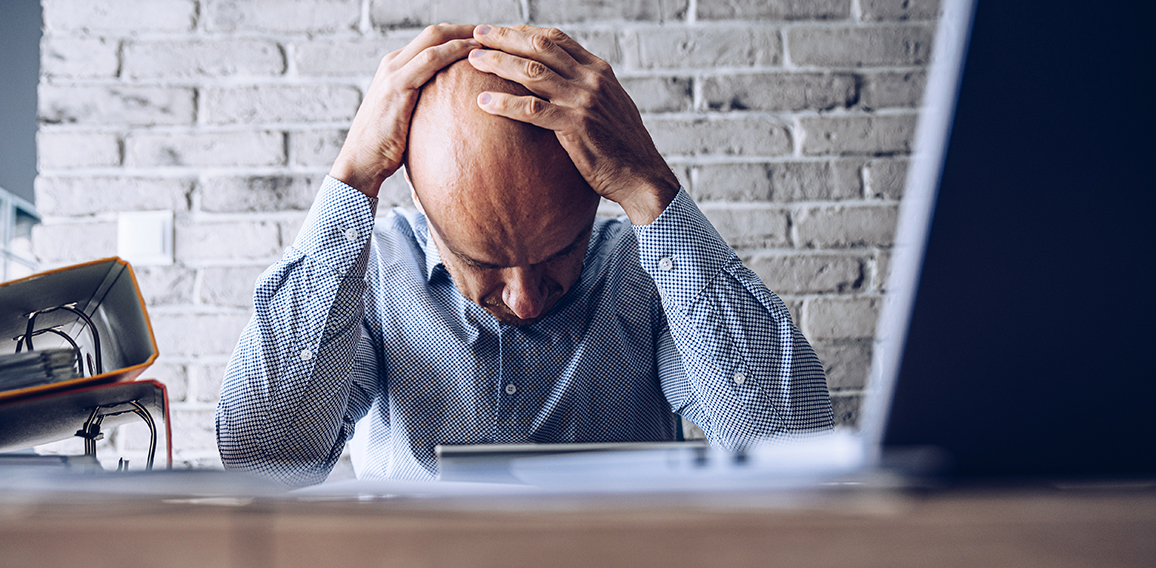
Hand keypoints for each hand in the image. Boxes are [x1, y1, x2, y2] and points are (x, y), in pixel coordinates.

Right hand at [330, 24, 478, 196]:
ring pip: (433, 39)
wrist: (361, 161)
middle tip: (494, 34)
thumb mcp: (408, 117)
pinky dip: (454, 52)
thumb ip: (425, 105)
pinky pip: (430, 60)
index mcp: (396, 67)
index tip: (484, 40)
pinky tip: (474, 53)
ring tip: (491, 39)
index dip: (458, 35)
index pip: (431, 40)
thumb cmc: (387, 146)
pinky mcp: (397, 86)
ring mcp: (393, 72)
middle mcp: (393, 63)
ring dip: (464, 35)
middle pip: (434, 32)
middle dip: (465, 28)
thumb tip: (453, 112)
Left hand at [467, 24, 679, 224]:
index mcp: (599, 70)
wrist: (642, 176)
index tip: (501, 31)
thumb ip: (587, 89)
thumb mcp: (609, 106)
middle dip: (505, 37)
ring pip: (532, 72)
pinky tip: (484, 101)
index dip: (524, 32)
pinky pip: (532, 109)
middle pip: (540, 46)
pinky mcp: (575, 126)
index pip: (556, 39)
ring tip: (473, 60)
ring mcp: (584, 101)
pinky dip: (505, 103)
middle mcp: (591, 79)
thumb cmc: (622, 147)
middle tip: (478, 34)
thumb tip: (561, 83)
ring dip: (499, 62)